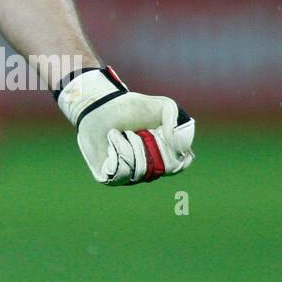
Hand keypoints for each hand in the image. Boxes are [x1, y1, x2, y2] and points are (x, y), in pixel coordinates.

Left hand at [56, 67, 195, 184]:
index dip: (170, 149)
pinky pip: (121, 172)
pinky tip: (111, 141)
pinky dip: (117, 149)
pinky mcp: (109, 177)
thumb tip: (181, 153)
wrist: (99, 104)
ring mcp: (129, 176)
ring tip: (121, 133)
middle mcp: (148, 170)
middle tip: (136, 130)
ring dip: (130, 144)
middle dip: (148, 143)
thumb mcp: (165, 107)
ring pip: (140, 170)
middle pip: (161, 168)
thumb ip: (180, 126)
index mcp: (164, 157)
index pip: (179, 165)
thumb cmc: (131, 107)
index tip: (157, 131)